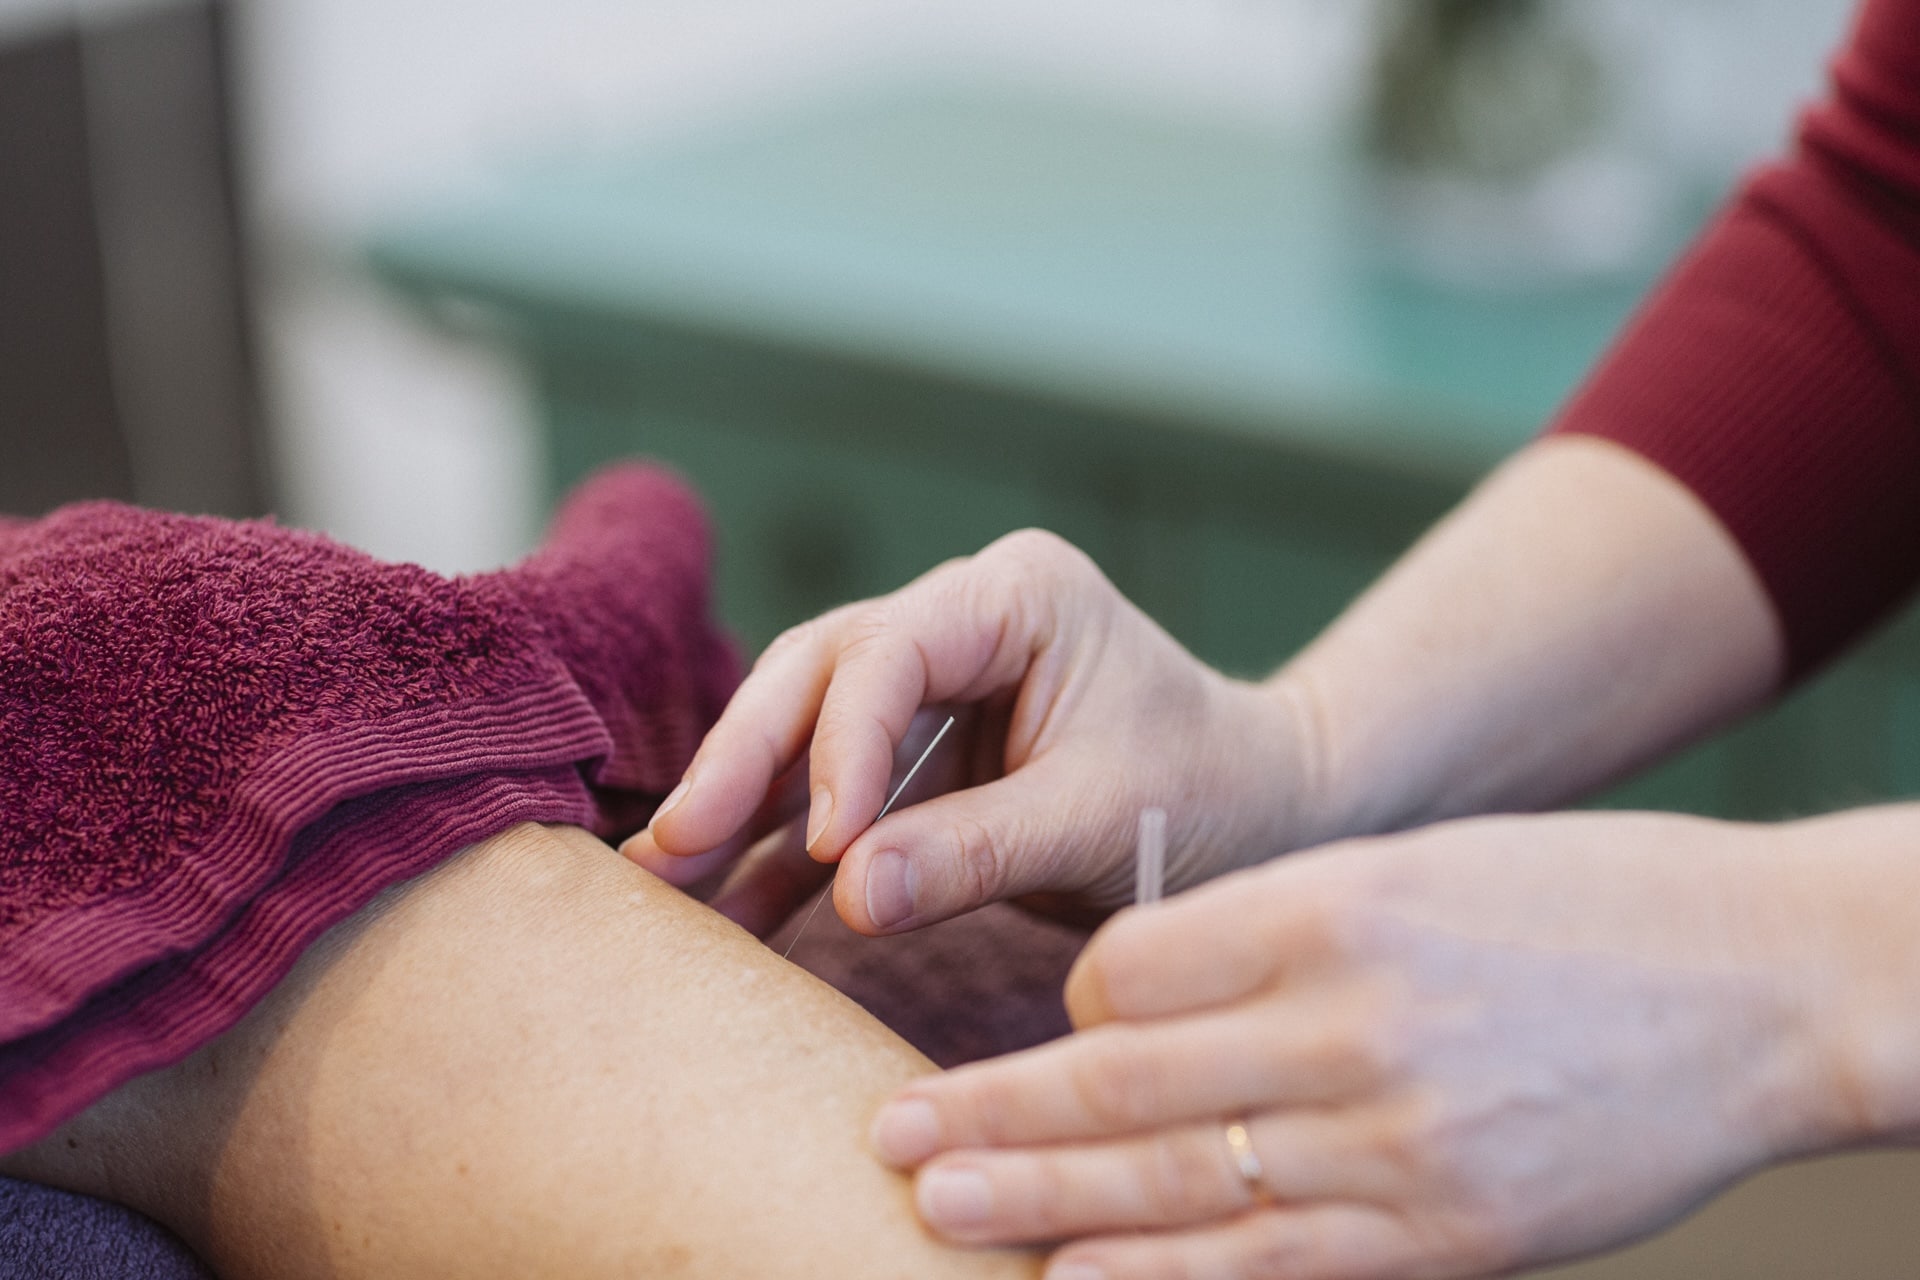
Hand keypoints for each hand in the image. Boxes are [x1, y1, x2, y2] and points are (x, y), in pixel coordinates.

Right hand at [622, 530, 1319, 936]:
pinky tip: (728, 912)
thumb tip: (846, 891)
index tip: (829, 844)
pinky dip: (784, 855)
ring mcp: (934, 687)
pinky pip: (833, 797)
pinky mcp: (922, 756)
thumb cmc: (1207, 789)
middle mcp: (958, 622)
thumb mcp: (1102, 817)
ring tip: (663, 886)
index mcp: (1015, 595)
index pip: (890, 654)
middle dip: (741, 763)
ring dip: (738, 809)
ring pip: (804, 733)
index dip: (842, 748)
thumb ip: (977, 849)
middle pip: (817, 676)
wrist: (1261, 810)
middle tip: (671, 848)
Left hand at [870, 810, 1857, 1278]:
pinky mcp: (1454, 1234)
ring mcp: (1402, 1140)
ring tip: (934, 1206)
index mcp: (1335, 906)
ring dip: (1044, 1203)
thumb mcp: (1416, 870)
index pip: (1133, 961)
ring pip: (1178, 1181)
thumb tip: (1132, 993)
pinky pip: (1275, 1267)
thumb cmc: (1582, 907)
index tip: (1048, 1021)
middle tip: (886, 1130)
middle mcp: (1352, 1022)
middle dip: (998, 1111)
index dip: (1069, 999)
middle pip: (1126, 1075)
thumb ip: (1274, 930)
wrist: (1769, 981)